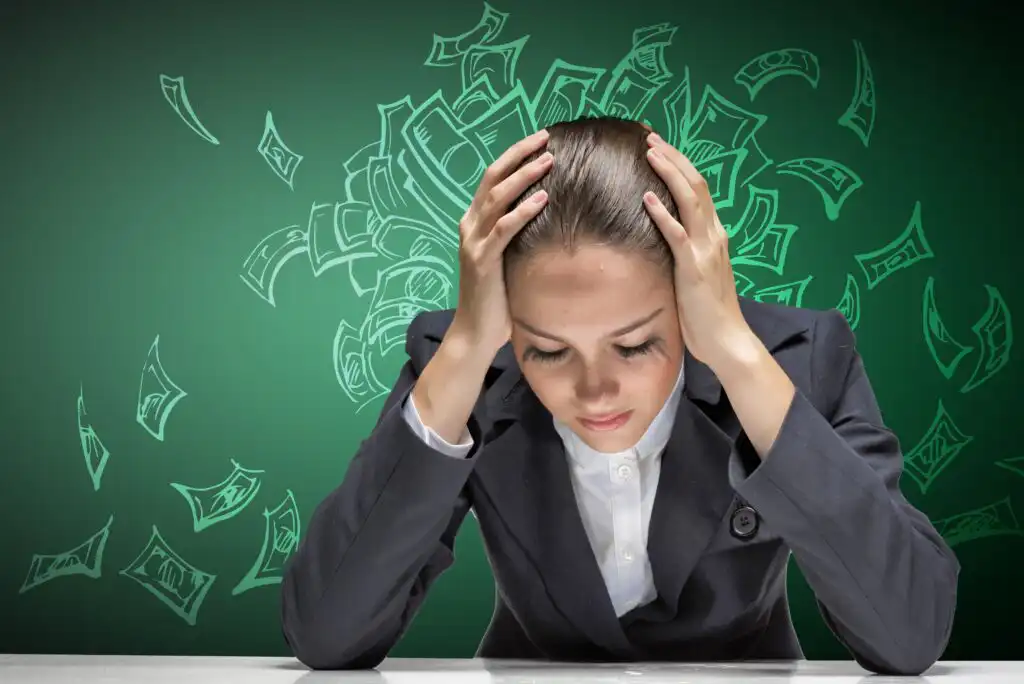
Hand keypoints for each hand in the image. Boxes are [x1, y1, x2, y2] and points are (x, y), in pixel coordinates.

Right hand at [449, 128, 553, 356]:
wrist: (475, 332)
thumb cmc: (498, 297)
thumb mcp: (508, 257)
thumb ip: (518, 233)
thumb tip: (551, 212)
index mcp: (475, 221)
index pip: (493, 177)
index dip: (515, 155)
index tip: (541, 139)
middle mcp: (470, 225)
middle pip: (493, 177)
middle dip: (519, 155)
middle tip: (546, 138)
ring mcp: (473, 242)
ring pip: (497, 198)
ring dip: (524, 176)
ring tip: (549, 160)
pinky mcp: (482, 261)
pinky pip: (503, 229)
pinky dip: (522, 212)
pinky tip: (543, 199)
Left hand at [641, 131, 754, 368]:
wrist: (727, 340)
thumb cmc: (708, 312)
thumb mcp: (696, 273)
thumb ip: (686, 252)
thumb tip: (666, 238)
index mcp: (714, 234)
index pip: (697, 189)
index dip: (679, 165)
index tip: (657, 146)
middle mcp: (714, 235)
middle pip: (695, 184)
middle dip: (672, 157)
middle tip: (649, 137)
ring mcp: (706, 249)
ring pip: (689, 200)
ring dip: (668, 173)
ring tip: (649, 153)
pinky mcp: (694, 268)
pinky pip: (677, 235)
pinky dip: (662, 214)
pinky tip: (646, 198)